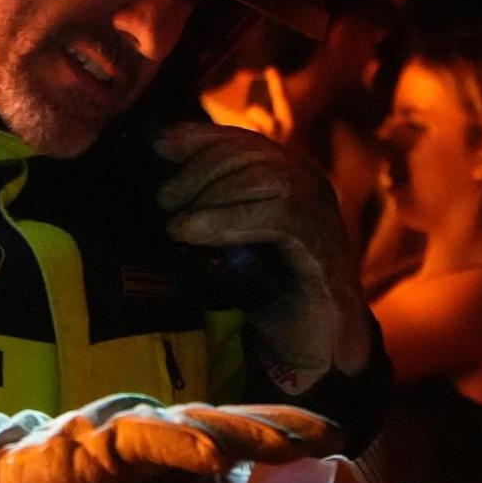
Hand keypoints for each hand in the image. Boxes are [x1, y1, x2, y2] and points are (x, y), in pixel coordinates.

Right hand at [0, 392, 341, 482]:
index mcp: (171, 448)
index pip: (238, 440)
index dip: (284, 438)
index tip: (334, 444)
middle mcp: (157, 431)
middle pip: (231, 425)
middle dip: (281, 428)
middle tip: (331, 434)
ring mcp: (127, 430)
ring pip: (197, 426)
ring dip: (245, 434)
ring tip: (289, 442)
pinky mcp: (94, 443)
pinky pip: (144, 441)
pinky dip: (179, 444)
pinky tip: (211, 452)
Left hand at [154, 122, 369, 383]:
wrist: (306, 345)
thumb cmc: (266, 292)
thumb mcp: (229, 240)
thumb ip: (208, 206)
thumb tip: (164, 169)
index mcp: (291, 177)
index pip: (245, 140)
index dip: (201, 137)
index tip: (160, 144)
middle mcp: (311, 187)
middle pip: (252, 153)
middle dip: (200, 169)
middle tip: (165, 200)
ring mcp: (321, 215)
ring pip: (266, 177)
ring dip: (212, 194)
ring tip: (176, 223)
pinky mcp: (322, 247)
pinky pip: (278, 215)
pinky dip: (228, 220)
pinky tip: (193, 233)